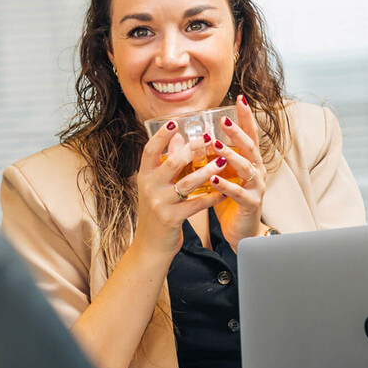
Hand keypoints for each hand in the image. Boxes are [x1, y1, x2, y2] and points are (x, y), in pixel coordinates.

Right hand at [133, 118, 226, 259]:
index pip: (149, 151)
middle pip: (172, 162)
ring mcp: (160, 203)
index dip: (161, 136)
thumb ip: (166, 164)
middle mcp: (149, 188)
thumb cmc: (157, 212)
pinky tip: (224, 191)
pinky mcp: (172, 218)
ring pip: (188, 183)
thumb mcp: (155, 187)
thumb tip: (179, 139)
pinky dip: (212, 196)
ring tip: (223, 162)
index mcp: (144, 177)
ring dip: (207, 171)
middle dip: (192, 149)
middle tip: (209, 138)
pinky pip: (197, 204)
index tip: (174, 122)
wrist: (150, 245)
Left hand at [210, 95, 266, 250]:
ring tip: (216, 146)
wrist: (240, 230)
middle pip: (250, 147)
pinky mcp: (251, 204)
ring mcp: (256, 187)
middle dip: (238, 132)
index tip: (240, 98)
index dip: (245, 118)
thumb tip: (188, 138)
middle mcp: (257, 170)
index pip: (249, 135)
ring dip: (231, 156)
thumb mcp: (219, 173)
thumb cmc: (228, 199)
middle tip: (224, 120)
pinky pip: (239, 193)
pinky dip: (227, 185)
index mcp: (249, 161)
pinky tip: (215, 178)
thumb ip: (210, 157)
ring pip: (246, 168)